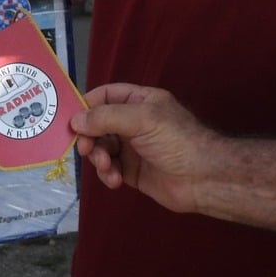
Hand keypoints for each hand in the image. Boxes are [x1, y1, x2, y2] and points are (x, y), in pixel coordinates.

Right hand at [71, 84, 218, 212]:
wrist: (204, 179)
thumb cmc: (176, 141)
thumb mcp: (142, 120)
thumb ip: (106, 117)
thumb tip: (76, 120)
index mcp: (140, 102)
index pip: (106, 96)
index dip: (88, 105)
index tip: (71, 120)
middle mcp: (134, 123)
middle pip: (98, 125)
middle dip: (90, 137)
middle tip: (85, 149)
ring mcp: (133, 148)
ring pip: (101, 148)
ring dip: (98, 158)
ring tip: (107, 167)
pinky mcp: (133, 172)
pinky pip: (110, 169)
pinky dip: (108, 174)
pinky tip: (115, 180)